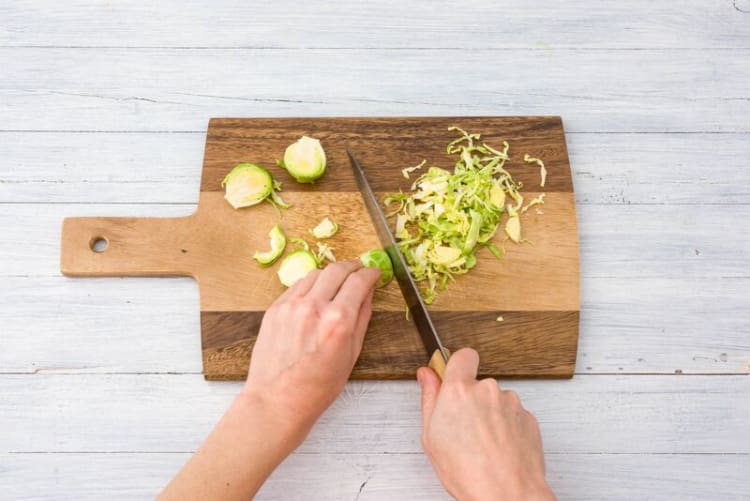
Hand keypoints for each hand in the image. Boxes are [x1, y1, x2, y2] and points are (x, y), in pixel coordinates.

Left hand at [244, 260, 380, 438]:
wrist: (277, 400)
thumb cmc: (317, 387)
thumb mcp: (351, 355)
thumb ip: (361, 318)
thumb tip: (368, 294)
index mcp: (338, 321)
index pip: (358, 281)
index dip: (370, 273)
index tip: (374, 272)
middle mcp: (314, 307)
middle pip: (337, 270)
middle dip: (352, 266)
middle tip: (359, 269)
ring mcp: (291, 306)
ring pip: (315, 274)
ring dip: (330, 274)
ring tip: (337, 281)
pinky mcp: (275, 309)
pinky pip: (297, 286)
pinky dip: (311, 285)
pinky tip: (316, 294)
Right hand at [417, 348, 554, 500]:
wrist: (508, 494)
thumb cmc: (468, 471)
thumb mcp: (431, 436)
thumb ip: (429, 397)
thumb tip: (427, 375)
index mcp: (459, 390)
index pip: (462, 355)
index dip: (457, 366)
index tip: (453, 379)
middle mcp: (487, 390)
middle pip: (478, 383)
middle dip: (470, 400)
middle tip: (462, 429)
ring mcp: (511, 403)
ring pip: (496, 401)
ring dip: (489, 415)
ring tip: (482, 445)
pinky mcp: (528, 417)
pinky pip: (512, 415)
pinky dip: (505, 427)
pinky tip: (497, 448)